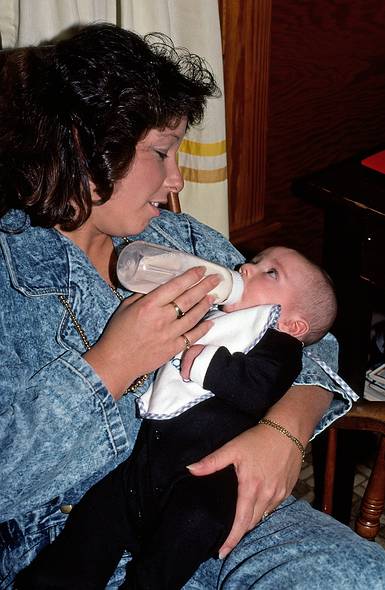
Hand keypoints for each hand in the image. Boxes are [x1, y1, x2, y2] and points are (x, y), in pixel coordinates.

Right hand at [85, 267, 220, 398]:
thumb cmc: (117, 333)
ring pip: (194, 316)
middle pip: (188, 299)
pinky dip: (203, 329)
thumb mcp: (125, 307)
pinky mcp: (173, 349)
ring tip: (213, 296)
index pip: (175, 286)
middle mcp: (162, 318)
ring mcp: (169, 334)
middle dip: (204, 286)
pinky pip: (192, 337)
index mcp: (149, 305)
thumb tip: (158, 287)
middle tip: (216, 278)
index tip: (201, 269)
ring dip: (205, 305)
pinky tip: (210, 322)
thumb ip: (143, 296)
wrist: (116, 362)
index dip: (191, 276)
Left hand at [186, 421, 302, 558]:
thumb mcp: (233, 448)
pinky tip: (254, 508)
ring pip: (262, 516)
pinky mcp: (287, 490)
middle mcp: (267, 495)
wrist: (288, 430)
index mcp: (251, 488)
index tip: (222, 552)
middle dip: (239, 533)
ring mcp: (279, 494)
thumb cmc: (259, 439)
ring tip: (238, 525)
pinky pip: (272, 507)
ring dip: (250, 522)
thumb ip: (212, 462)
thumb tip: (191, 470)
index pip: (240, 522)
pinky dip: (261, 511)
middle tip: (226, 540)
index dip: (231, 540)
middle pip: (251, 523)